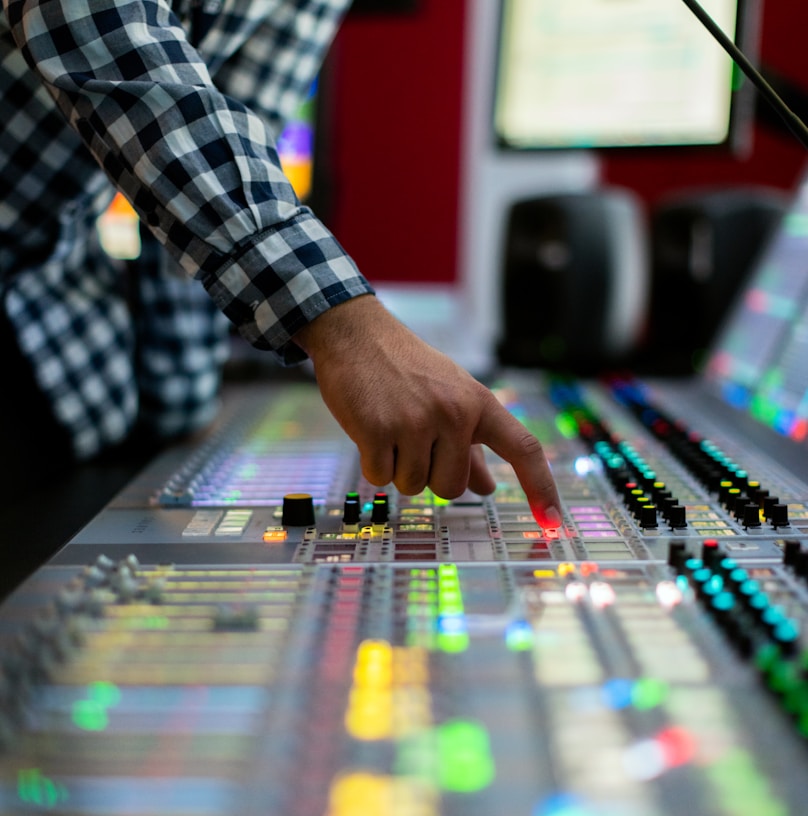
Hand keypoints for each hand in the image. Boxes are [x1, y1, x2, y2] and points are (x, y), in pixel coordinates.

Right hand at [294, 295, 561, 527]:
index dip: (541, 487)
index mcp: (478, 403)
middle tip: (413, 441)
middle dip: (430, 476)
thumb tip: (486, 488)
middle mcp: (453, 413)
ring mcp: (414, 422)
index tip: (552, 521)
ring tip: (391, 428)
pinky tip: (370, 430)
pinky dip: (373, 464)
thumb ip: (471, 445)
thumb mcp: (450, 396)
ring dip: (398, 468)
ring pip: (413, 486)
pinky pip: (380, 478)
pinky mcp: (377, 430)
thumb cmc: (407, 368)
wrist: (357, 336)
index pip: (522, 448)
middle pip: (451, 488)